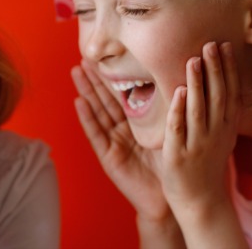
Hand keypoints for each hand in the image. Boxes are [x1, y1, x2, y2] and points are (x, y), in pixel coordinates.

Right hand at [71, 60, 172, 222]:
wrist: (173, 197)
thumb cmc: (175, 163)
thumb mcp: (170, 130)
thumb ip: (165, 108)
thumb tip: (176, 77)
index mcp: (138, 123)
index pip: (123, 94)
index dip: (113, 75)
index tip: (105, 56)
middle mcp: (122, 130)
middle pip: (105, 99)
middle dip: (94, 78)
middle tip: (84, 57)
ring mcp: (113, 142)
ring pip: (97, 111)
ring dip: (86, 91)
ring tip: (76, 72)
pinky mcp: (108, 156)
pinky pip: (96, 134)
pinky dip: (87, 118)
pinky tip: (79, 102)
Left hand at [161, 42, 244, 246]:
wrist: (200, 200)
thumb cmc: (205, 163)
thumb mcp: (219, 135)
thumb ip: (217, 111)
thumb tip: (213, 82)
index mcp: (225, 127)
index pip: (229, 92)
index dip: (227, 69)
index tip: (224, 45)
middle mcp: (215, 133)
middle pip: (217, 96)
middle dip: (215, 69)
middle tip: (210, 44)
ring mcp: (198, 144)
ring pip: (198, 109)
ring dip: (196, 84)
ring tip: (193, 60)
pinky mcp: (179, 155)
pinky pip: (179, 129)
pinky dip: (179, 111)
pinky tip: (177, 92)